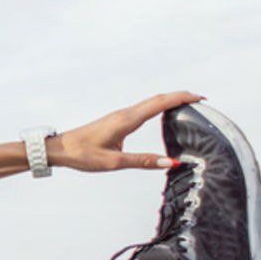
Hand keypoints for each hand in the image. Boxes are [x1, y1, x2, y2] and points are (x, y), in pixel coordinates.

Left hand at [47, 90, 204, 172]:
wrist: (60, 148)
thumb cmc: (83, 154)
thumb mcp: (114, 162)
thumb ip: (143, 161)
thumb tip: (170, 162)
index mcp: (127, 120)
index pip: (160, 104)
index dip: (181, 98)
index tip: (200, 98)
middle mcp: (125, 114)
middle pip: (157, 99)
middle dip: (180, 97)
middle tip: (200, 100)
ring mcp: (120, 115)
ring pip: (150, 102)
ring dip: (169, 100)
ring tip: (187, 104)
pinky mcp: (116, 120)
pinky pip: (142, 108)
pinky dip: (158, 106)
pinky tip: (161, 112)